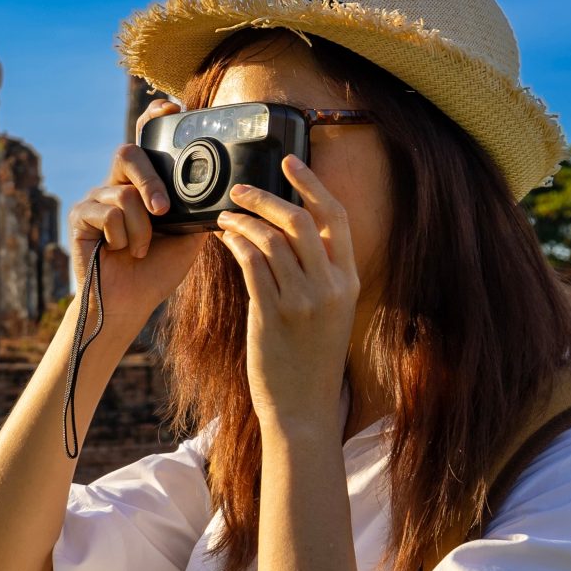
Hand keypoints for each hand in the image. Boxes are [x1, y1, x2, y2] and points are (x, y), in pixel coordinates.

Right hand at [65, 96, 210, 335]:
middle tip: (163, 210)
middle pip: (127, 154)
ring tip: (141, 249)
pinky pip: (107, 212)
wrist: (129, 304)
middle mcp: (117, 185)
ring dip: (141, 228)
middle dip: (150, 181)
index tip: (170, 108)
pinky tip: (121, 252)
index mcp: (143, 185)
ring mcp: (95, 198)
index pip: (145, 140)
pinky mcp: (79, 216)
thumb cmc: (156, 271)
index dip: (154, 119)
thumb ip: (198, 207)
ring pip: (123, 193)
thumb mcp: (189, 236)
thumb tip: (224, 186)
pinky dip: (123, 236)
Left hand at [212, 153, 359, 435]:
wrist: (302, 409)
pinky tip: (223, 239)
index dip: (312, 184)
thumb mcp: (327, 313)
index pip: (334, 218)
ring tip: (225, 216)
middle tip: (239, 188)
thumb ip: (316, 274)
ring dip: (243, 220)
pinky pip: (251, 265)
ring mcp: (303, 302)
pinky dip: (235, 244)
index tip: (289, 161)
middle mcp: (330, 287)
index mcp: (347, 281)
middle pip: (299, 220)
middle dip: (266, 197)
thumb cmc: (309, 359)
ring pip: (270, 239)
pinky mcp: (272, 315)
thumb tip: (287, 233)